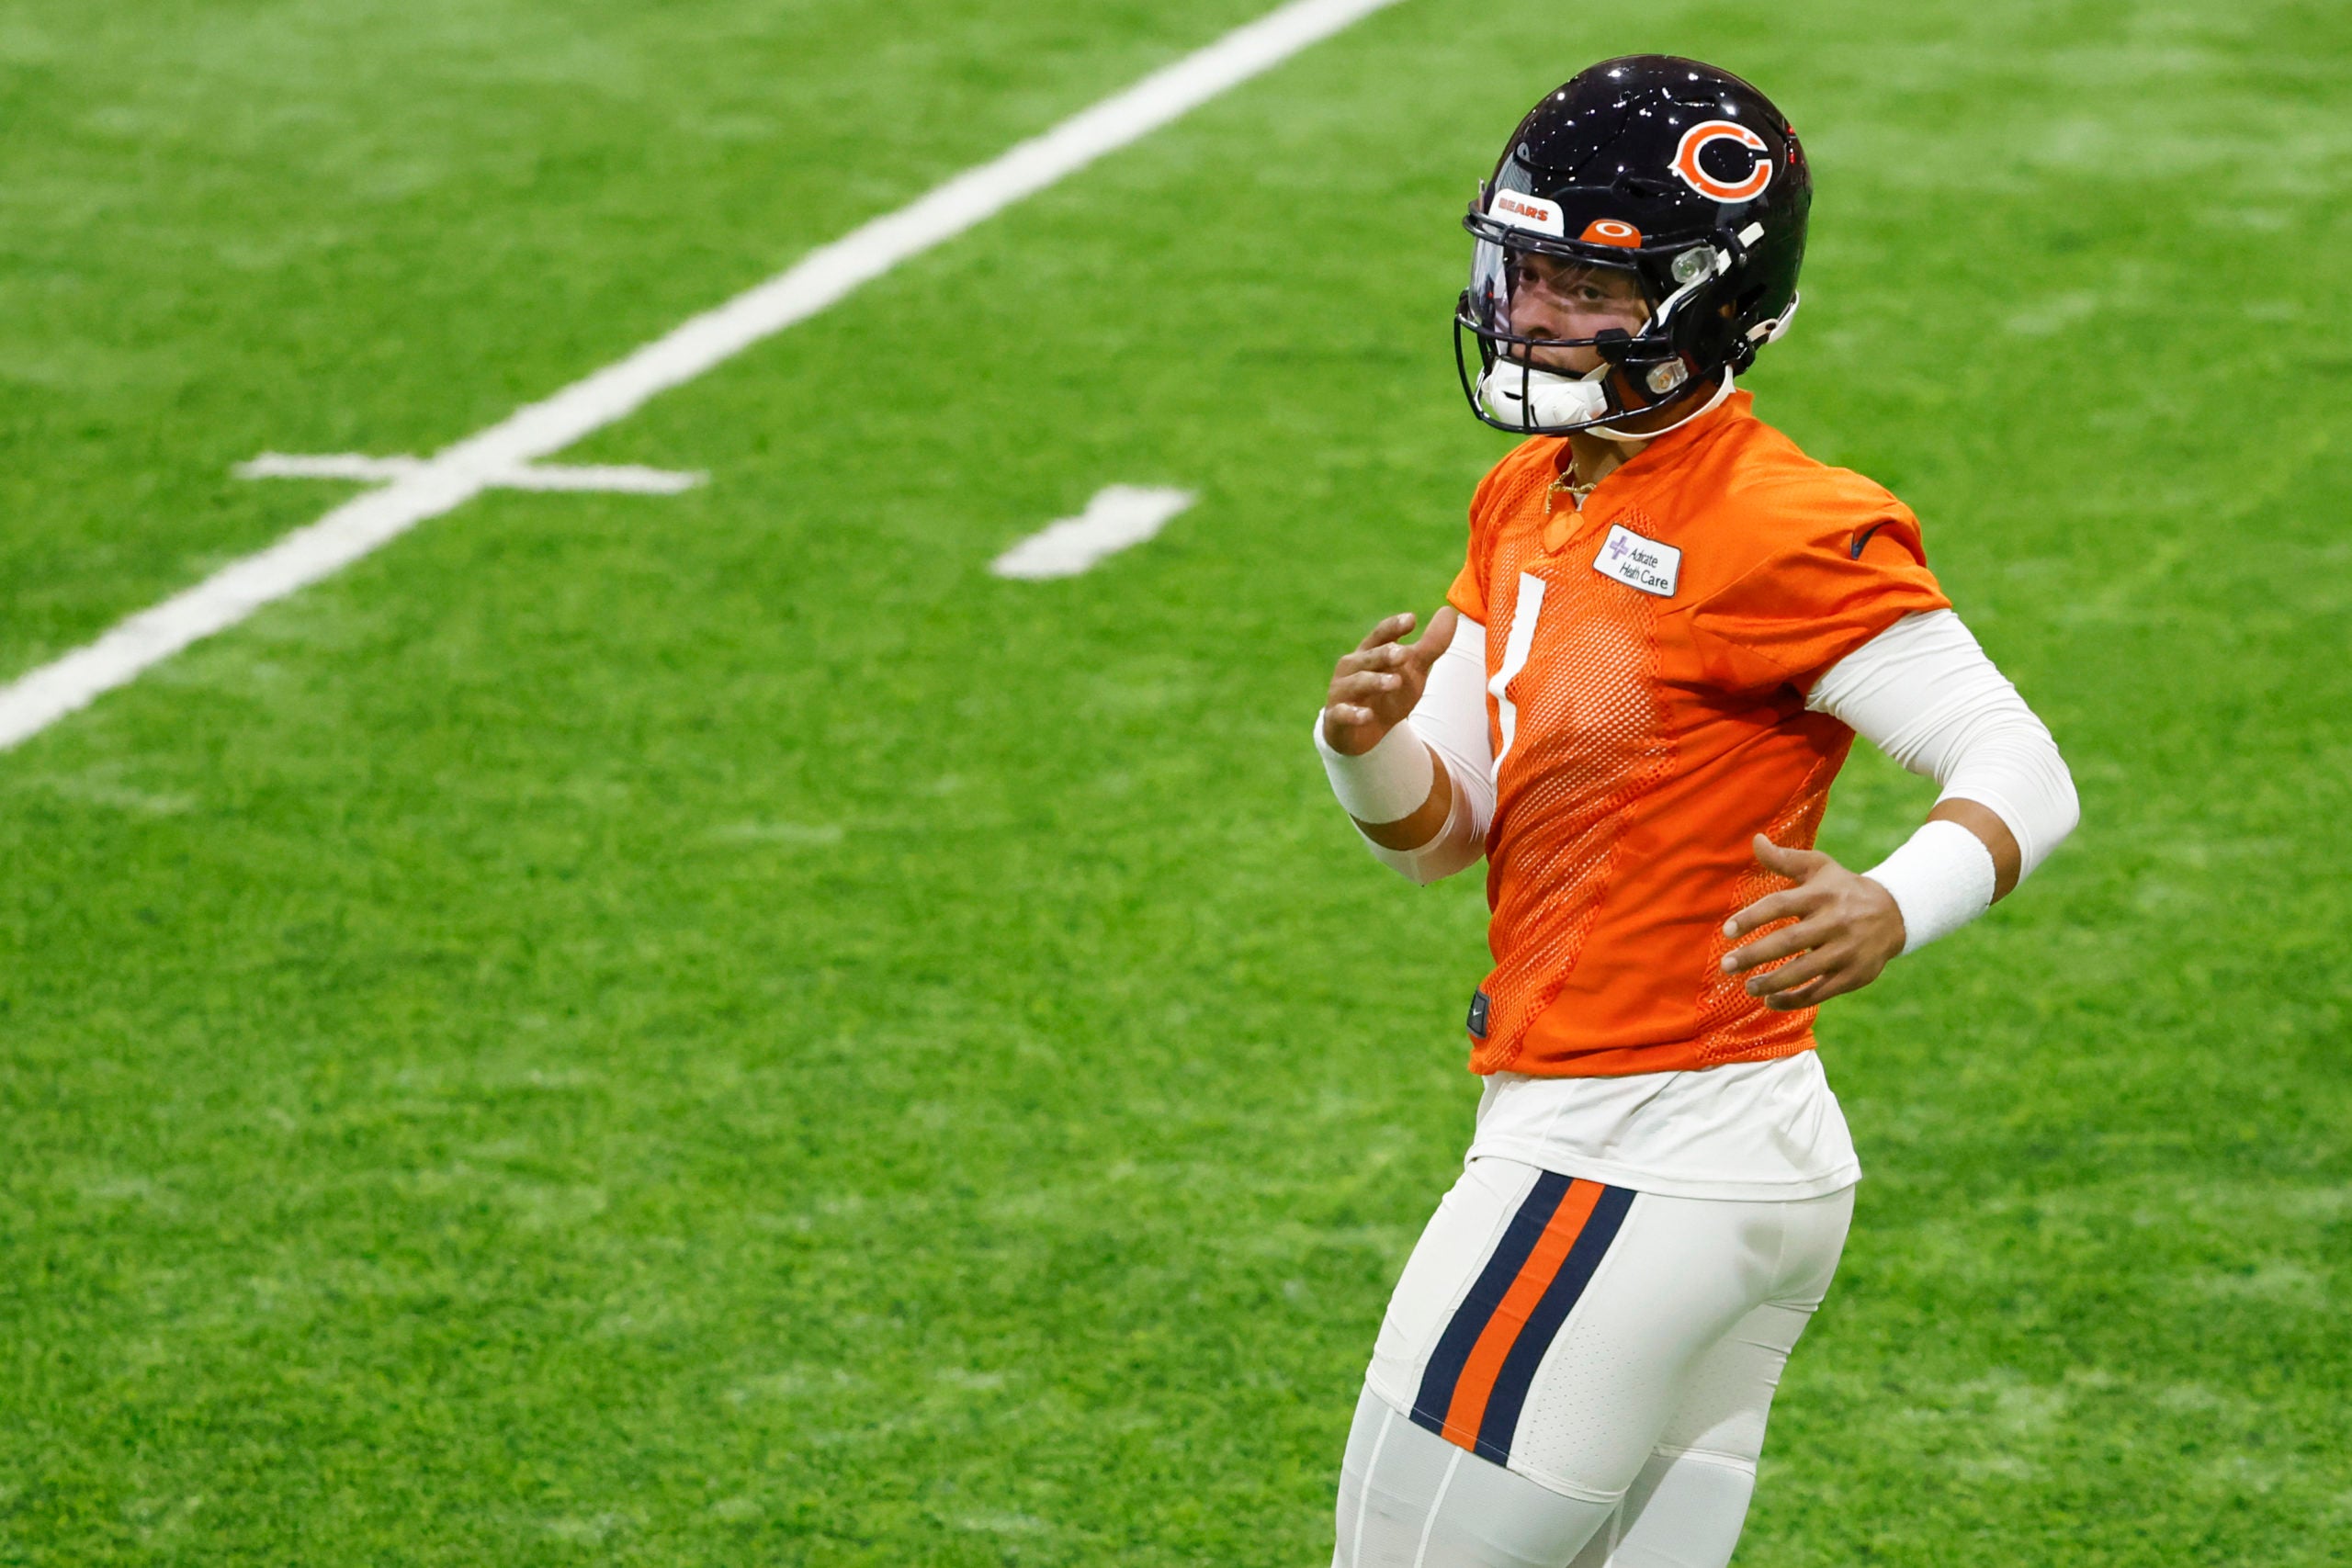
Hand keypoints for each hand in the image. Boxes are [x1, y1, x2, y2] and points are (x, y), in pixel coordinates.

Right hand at [1322, 608, 1458, 755]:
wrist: (1364, 732)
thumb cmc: (1388, 694)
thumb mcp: (1413, 669)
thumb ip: (1431, 644)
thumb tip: (1449, 612)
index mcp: (1369, 652)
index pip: (1381, 635)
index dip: (1394, 627)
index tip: (1411, 620)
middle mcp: (1352, 668)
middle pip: (1368, 657)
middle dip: (1384, 655)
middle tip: (1404, 654)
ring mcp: (1342, 692)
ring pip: (1357, 682)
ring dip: (1375, 681)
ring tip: (1395, 682)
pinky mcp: (1337, 717)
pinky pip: (1342, 713)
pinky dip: (1353, 714)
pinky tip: (1367, 716)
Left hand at [1719, 835, 1905, 1011]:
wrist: (1894, 913)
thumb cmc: (1842, 888)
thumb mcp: (1819, 867)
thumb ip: (1785, 859)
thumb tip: (1756, 839)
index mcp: (1821, 894)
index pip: (1780, 905)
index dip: (1752, 917)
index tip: (1727, 931)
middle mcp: (1835, 922)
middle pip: (1789, 941)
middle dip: (1755, 955)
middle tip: (1727, 965)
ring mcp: (1846, 951)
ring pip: (1804, 971)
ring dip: (1772, 982)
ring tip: (1748, 986)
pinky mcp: (1854, 975)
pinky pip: (1820, 992)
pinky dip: (1794, 1000)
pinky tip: (1770, 1001)